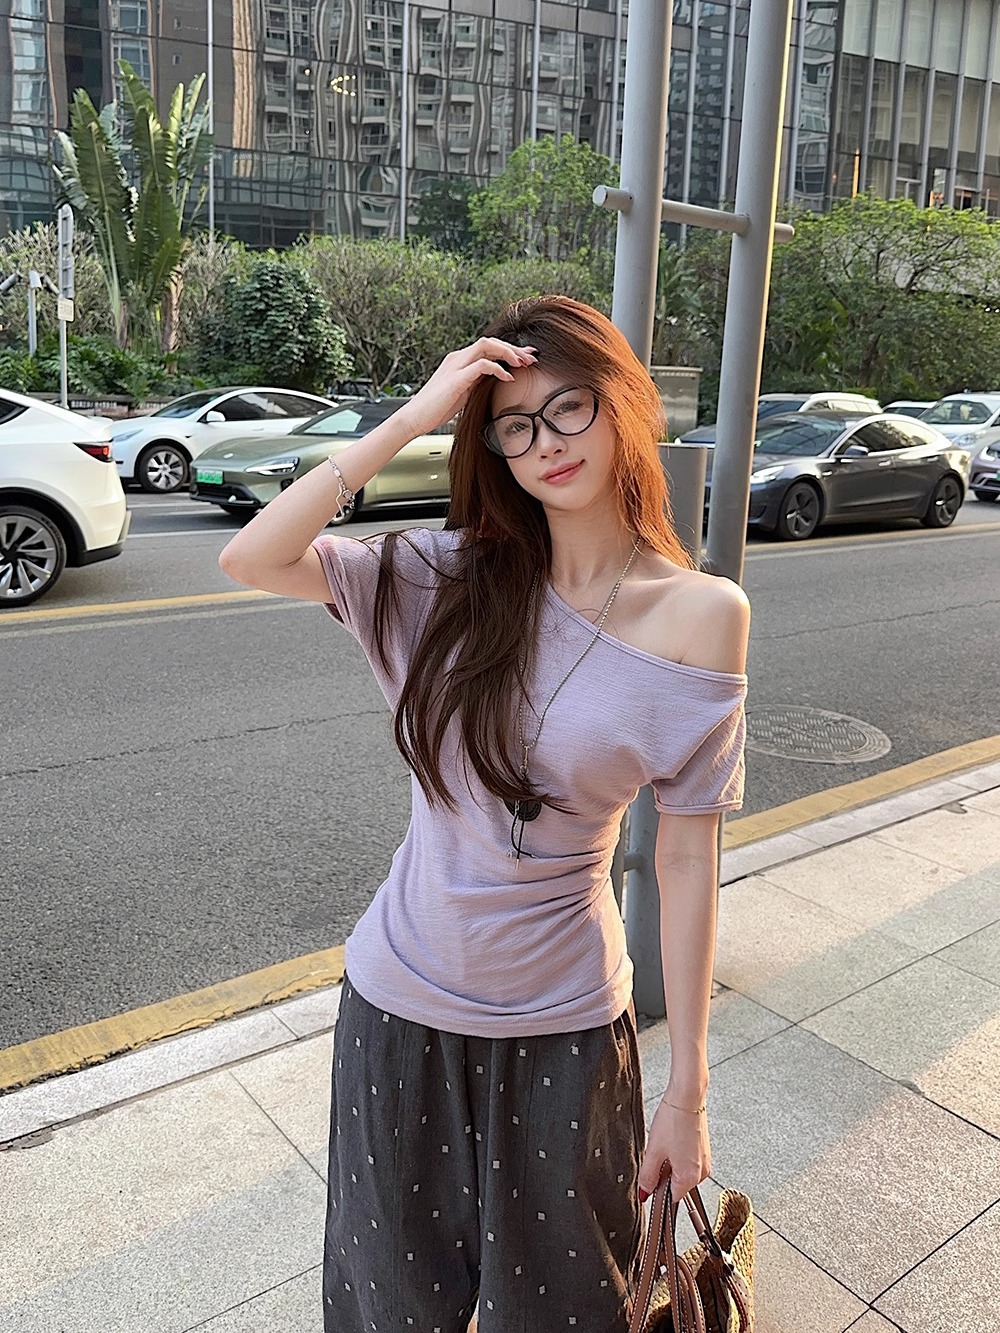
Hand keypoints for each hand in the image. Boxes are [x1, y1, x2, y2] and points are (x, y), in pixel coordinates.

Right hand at [397, 337, 536, 435]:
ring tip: (524, 364)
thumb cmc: (437, 409)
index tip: (527, 357)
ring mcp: (456, 366)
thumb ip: (477, 384)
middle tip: (533, 357)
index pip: (489, 347)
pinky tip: (509, 377)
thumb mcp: (463, 393)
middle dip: (514, 348)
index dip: (510, 350)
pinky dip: (498, 369)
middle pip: (491, 342)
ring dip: (508, 353)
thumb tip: (496, 384)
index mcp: (460, 361)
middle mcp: (458, 358)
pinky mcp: (456, 378)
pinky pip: (481, 365)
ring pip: (487, 346)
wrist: (414, 419)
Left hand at [637, 1095, 710, 1204]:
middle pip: (678, 1184)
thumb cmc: (674, 1120)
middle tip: (656, 1154)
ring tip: (665, 1143)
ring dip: (671, 1163)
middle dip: (664, 1174)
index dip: (657, 1189)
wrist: (688, 1097)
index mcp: (690, 1177)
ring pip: (682, 1171)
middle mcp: (702, 1172)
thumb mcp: (654, 1151)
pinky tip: (672, 1139)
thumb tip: (644, 1193)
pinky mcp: (704, 1149)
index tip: (650, 1178)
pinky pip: (688, 1160)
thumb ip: (648, 1176)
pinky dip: (678, 1154)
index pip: (672, 1198)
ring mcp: (705, 1160)